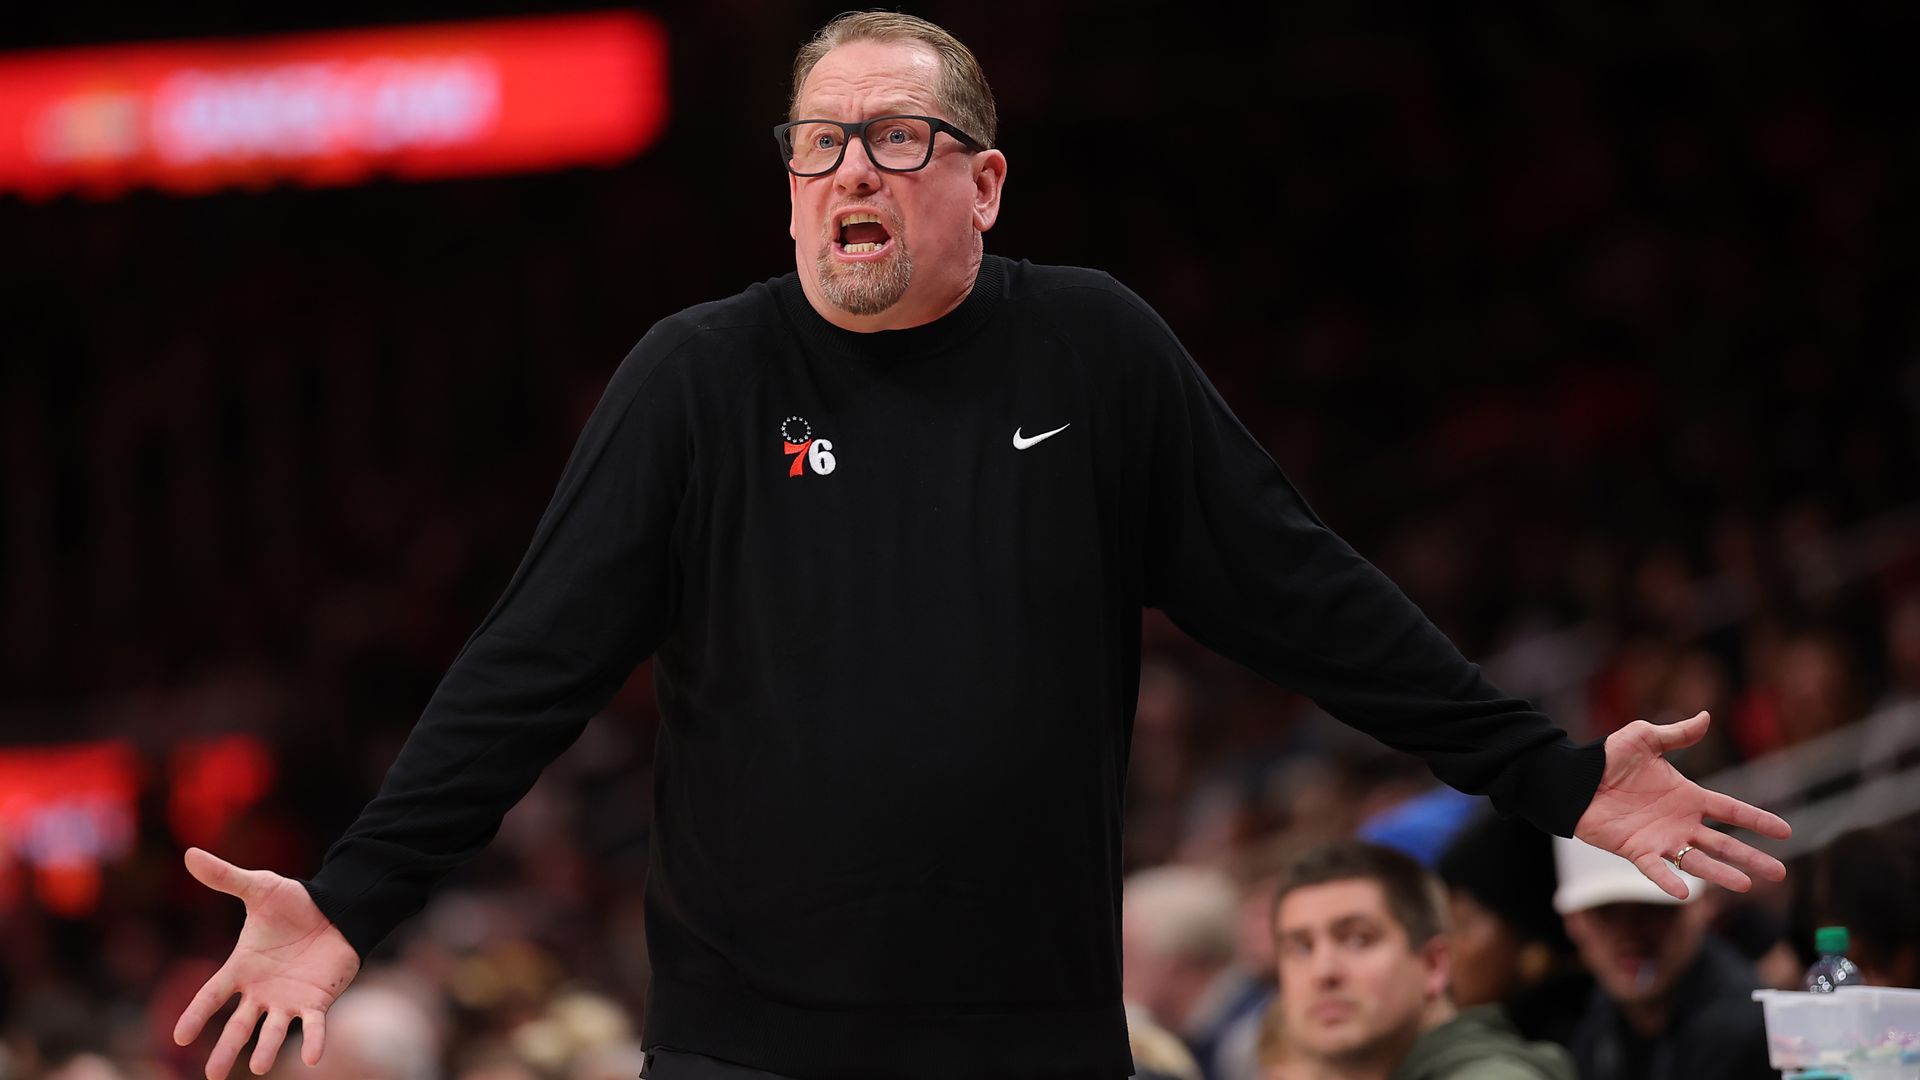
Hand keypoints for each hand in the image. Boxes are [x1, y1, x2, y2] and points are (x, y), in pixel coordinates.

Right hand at [172, 848, 361, 1079]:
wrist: (336, 908)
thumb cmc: (295, 902)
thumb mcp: (259, 888)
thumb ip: (226, 877)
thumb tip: (190, 853)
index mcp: (241, 968)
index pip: (212, 996)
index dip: (197, 1015)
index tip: (179, 1037)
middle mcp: (260, 991)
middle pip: (238, 1025)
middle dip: (225, 1050)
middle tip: (212, 1076)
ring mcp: (288, 999)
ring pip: (272, 1031)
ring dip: (266, 1049)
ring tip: (258, 1068)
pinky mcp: (317, 1001)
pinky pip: (313, 1026)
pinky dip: (312, 1041)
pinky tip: (312, 1059)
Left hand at [1573, 711, 1791, 898]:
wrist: (1575, 779)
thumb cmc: (1608, 758)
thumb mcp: (1645, 739)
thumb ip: (1676, 734)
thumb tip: (1706, 716)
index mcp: (1688, 796)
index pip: (1731, 809)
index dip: (1757, 820)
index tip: (1786, 832)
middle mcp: (1680, 822)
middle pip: (1724, 842)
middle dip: (1752, 857)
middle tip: (1780, 874)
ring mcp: (1661, 839)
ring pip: (1698, 860)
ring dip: (1720, 873)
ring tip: (1745, 886)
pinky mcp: (1636, 850)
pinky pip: (1656, 869)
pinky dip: (1668, 882)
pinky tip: (1685, 895)